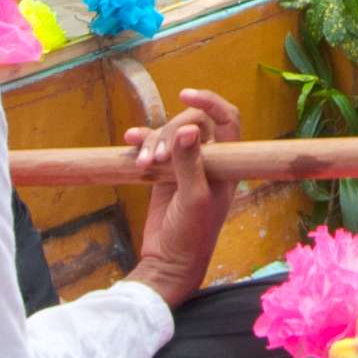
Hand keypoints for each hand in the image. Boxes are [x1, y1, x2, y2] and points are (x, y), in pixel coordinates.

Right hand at [125, 87, 244, 307]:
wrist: (169, 262)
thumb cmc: (192, 235)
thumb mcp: (193, 199)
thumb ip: (190, 164)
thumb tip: (189, 130)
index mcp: (227, 163)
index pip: (227, 119)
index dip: (210, 102)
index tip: (185, 95)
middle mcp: (209, 160)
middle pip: (191, 124)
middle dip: (170, 133)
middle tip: (157, 159)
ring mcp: (185, 165)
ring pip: (169, 135)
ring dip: (152, 142)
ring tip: (142, 164)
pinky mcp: (163, 174)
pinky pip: (152, 148)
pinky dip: (142, 142)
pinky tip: (130, 141)